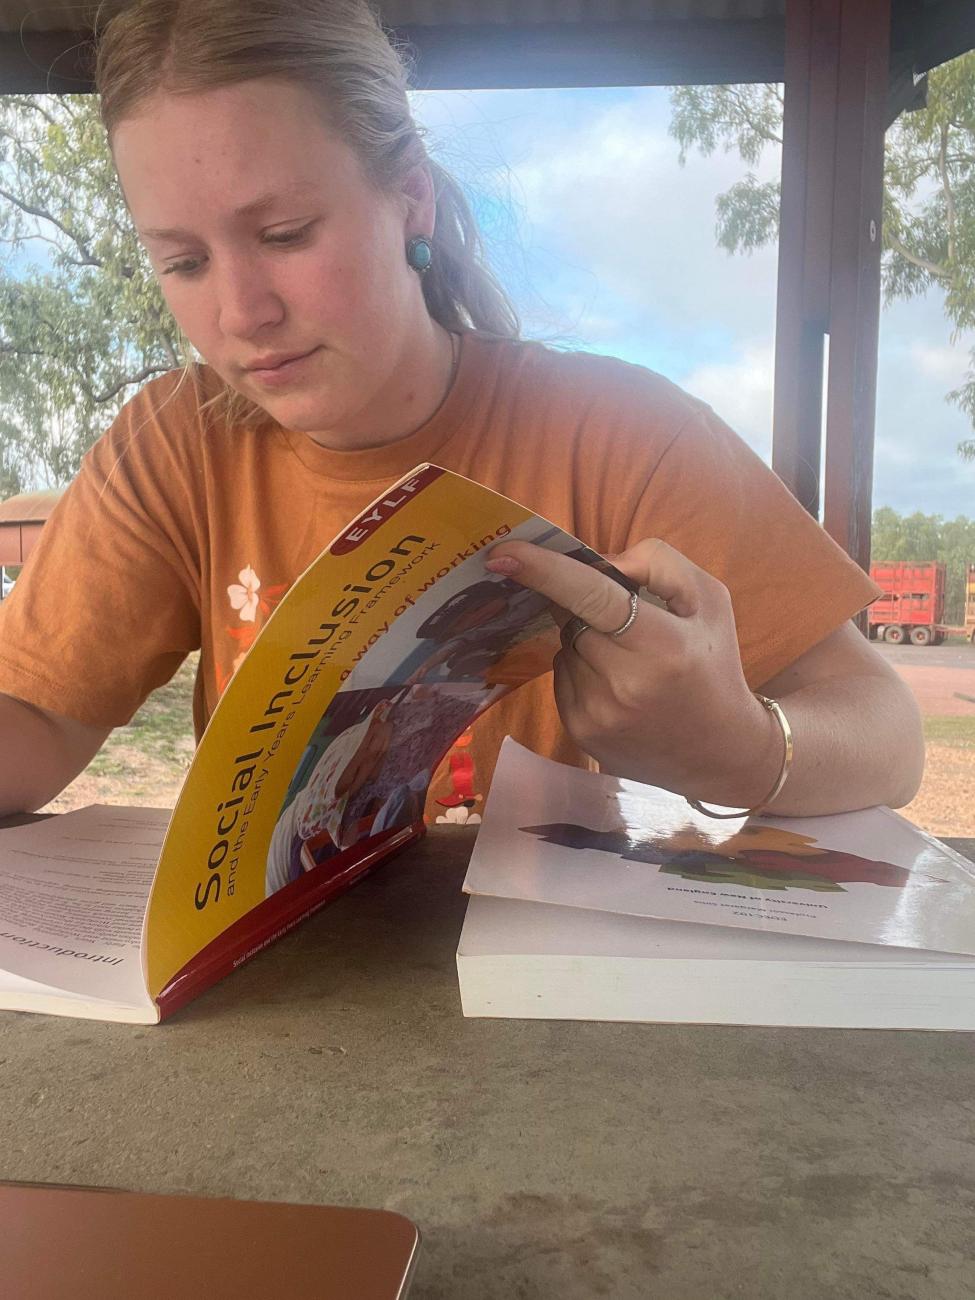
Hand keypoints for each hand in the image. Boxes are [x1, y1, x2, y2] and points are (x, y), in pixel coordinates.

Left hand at [485, 538, 782, 806]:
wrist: (720, 752)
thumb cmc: (713, 664)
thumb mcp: (708, 600)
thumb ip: (657, 563)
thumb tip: (596, 562)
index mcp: (664, 644)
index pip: (593, 596)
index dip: (545, 570)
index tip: (503, 552)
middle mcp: (626, 683)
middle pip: (574, 619)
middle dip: (589, 610)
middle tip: (629, 626)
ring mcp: (598, 713)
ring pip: (565, 648)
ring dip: (587, 643)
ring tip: (631, 663)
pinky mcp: (581, 733)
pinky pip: (562, 677)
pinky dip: (581, 670)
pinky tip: (617, 685)